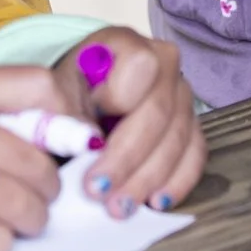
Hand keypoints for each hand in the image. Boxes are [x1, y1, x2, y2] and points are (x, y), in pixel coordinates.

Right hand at [0, 68, 63, 250]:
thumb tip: (70, 134)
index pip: (38, 86)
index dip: (69, 115)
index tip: (72, 139)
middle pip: (36, 160)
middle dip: (50, 186)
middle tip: (44, 193)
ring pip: (19, 204)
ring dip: (33, 219)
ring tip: (27, 218)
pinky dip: (1, 241)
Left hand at [59, 27, 205, 218]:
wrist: (85, 94)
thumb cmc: (68, 92)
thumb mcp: (56, 93)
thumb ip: (67, 112)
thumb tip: (87, 143)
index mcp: (125, 43)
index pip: (140, 66)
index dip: (118, 100)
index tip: (91, 137)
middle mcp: (164, 62)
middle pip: (158, 112)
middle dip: (127, 159)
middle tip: (98, 192)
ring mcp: (183, 93)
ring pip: (177, 138)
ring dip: (147, 179)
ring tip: (118, 208)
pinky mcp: (191, 124)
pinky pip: (195, 154)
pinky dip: (176, 182)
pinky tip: (154, 202)